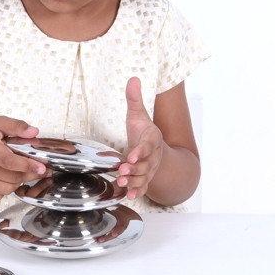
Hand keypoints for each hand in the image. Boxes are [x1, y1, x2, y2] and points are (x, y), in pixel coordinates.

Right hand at [0, 117, 45, 204]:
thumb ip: (17, 126)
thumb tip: (34, 132)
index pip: (8, 160)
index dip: (27, 165)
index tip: (42, 167)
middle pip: (13, 177)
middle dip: (30, 173)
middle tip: (37, 167)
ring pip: (8, 189)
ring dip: (18, 182)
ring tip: (17, 170)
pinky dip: (4, 192)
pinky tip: (4, 179)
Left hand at [116, 77, 163, 199]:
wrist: (152, 147)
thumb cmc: (142, 130)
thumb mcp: (137, 114)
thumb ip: (134, 99)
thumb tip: (134, 79)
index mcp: (152, 139)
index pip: (148, 145)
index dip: (140, 151)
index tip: (131, 156)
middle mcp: (154, 156)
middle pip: (146, 164)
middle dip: (134, 169)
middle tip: (122, 172)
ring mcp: (151, 168)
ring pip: (144, 177)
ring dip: (133, 181)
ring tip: (121, 183)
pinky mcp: (146, 178)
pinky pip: (144, 186)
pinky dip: (137, 191)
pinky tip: (129, 196)